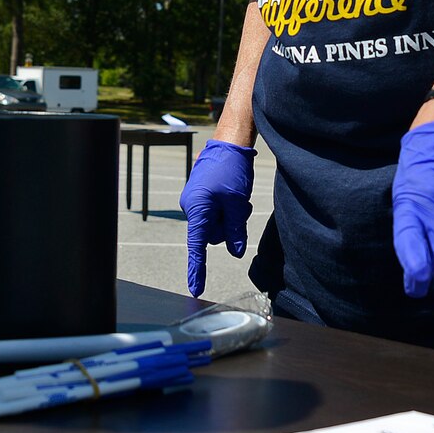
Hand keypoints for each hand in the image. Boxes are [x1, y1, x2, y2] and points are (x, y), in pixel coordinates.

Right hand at [182, 139, 254, 295]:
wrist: (228, 143)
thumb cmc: (232, 170)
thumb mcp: (238, 202)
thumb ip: (236, 230)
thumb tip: (236, 253)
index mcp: (197, 210)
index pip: (197, 247)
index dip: (198, 270)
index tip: (196, 289)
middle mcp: (192, 207)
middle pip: (212, 235)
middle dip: (229, 226)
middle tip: (241, 206)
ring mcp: (196, 201)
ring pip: (217, 224)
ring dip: (230, 216)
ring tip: (239, 197)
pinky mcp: (202, 196)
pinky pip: (216, 213)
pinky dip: (227, 209)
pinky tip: (235, 194)